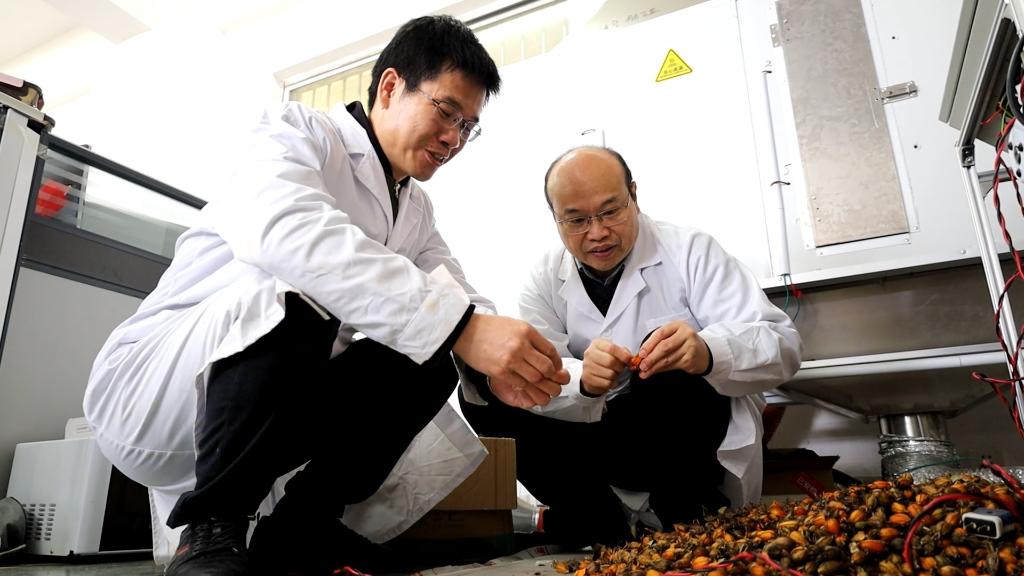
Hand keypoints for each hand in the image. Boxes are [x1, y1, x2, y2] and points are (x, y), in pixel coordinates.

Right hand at [454, 314, 569, 407]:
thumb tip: (546, 354)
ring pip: (535, 378)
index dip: (557, 363)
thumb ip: (532, 338)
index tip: (556, 368)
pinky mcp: (500, 371)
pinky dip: (526, 387)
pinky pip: (520, 384)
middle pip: (546, 367)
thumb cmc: (490, 328)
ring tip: (543, 388)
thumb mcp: (516, 325)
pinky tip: (526, 385)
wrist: (466, 331)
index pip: (550, 351)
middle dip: (553, 378)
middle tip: (553, 382)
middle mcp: (521, 345)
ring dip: (541, 386)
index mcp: (527, 332)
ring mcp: (511, 359)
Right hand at [581, 338, 632, 395]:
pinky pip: (606, 383)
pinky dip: (612, 383)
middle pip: (610, 361)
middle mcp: (590, 354)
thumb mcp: (612, 351)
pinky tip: (610, 380)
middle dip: (620, 366)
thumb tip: (630, 358)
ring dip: (616, 375)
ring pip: (609, 374)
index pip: (611, 348)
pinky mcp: (588, 378)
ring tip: (614, 373)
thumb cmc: (604, 360)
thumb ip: (622, 352)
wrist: (591, 371)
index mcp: (597, 344)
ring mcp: (587, 367)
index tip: (629, 359)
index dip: (622, 354)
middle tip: (622, 368)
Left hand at [635, 320, 709, 377]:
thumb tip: (643, 353)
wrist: (703, 352)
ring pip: (667, 359)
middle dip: (651, 358)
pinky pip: (672, 366)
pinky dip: (661, 370)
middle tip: (642, 365)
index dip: (649, 344)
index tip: (641, 353)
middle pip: (664, 347)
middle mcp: (686, 335)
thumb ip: (659, 341)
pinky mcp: (690, 359)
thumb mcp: (673, 335)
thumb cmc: (684, 342)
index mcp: (678, 325)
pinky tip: (654, 371)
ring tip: (645, 372)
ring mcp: (690, 347)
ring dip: (654, 367)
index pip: (660, 334)